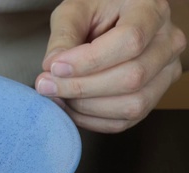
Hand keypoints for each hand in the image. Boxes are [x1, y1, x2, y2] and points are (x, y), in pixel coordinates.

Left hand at [36, 0, 186, 132]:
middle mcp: (167, 43)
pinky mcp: (152, 98)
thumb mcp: (74, 11)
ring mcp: (165, 73)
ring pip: (132, 104)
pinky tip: (70, 106)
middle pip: (132, 77)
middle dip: (81, 87)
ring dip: (85, 107)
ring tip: (57, 94)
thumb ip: (63, 37)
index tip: (54, 67)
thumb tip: (52, 68)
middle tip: (47, 85)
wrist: (109, 20)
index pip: (130, 41)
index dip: (88, 61)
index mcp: (151, 11)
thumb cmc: (94, 10)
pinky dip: (91, 120)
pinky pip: (124, 121)